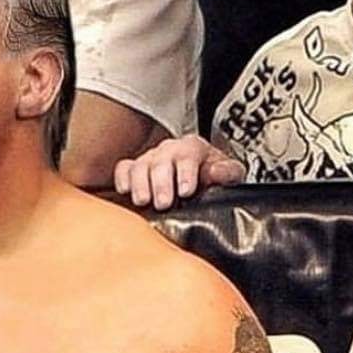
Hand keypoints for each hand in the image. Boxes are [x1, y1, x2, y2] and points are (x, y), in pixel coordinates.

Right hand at [113, 134, 244, 209]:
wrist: (199, 181)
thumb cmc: (211, 179)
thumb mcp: (229, 174)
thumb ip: (227, 172)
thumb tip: (215, 172)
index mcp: (192, 148)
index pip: (188, 154)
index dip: (186, 173)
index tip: (186, 191)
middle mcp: (168, 151)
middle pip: (160, 161)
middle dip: (161, 183)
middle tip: (163, 203)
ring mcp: (149, 159)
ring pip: (139, 165)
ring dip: (139, 184)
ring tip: (143, 201)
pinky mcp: (134, 170)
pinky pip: (123, 169)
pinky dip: (122, 179)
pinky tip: (125, 192)